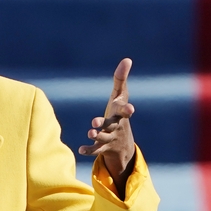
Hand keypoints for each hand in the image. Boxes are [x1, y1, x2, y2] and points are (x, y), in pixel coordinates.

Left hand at [78, 58, 135, 197]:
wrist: (123, 145)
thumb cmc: (119, 114)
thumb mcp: (120, 97)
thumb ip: (121, 79)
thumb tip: (127, 59)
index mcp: (121, 114)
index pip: (125, 112)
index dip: (127, 110)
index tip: (130, 109)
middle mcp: (116, 126)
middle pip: (112, 125)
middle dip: (105, 124)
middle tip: (94, 122)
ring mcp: (110, 138)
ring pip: (104, 138)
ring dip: (96, 135)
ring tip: (90, 132)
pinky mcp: (102, 147)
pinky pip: (96, 150)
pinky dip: (89, 150)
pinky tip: (80, 150)